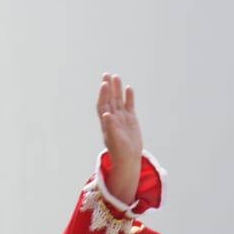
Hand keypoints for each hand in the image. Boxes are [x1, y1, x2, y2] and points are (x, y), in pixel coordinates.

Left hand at [95, 73, 142, 203]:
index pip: (103, 105)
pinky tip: (128, 88)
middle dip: (108, 88)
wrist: (128, 158)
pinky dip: (129, 97)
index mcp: (106, 122)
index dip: (102, 95)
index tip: (104, 84)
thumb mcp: (114, 139)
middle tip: (106, 74)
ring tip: (116, 77)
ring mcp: (122, 118)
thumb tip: (106, 115)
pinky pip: (129, 106)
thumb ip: (110, 127)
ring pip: (119, 100)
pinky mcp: (131, 120)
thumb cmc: (119, 151)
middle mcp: (113, 118)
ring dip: (117, 89)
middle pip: (109, 100)